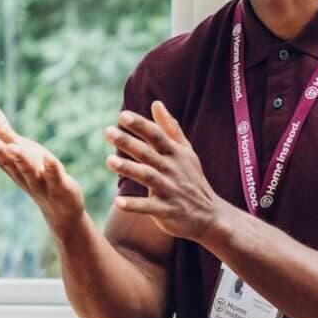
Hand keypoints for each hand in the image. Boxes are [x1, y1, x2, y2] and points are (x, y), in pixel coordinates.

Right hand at [0, 101, 84, 234]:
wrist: (60, 209)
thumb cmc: (36, 174)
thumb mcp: (19, 149)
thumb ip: (1, 129)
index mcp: (11, 165)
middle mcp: (21, 173)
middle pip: (7, 161)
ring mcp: (40, 181)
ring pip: (28, 169)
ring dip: (20, 158)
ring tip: (14, 148)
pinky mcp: (59, 185)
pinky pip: (55, 175)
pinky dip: (51, 167)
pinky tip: (49, 157)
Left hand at [107, 101, 221, 240]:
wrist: (209, 215)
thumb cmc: (192, 179)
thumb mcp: (185, 152)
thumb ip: (170, 128)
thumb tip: (156, 103)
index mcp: (176, 153)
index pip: (157, 135)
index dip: (141, 125)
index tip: (123, 116)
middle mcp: (173, 169)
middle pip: (148, 153)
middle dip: (129, 142)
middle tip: (108, 131)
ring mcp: (171, 190)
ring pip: (148, 177)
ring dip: (129, 169)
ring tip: (109, 161)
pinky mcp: (167, 210)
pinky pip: (149, 207)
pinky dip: (134, 205)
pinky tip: (117, 202)